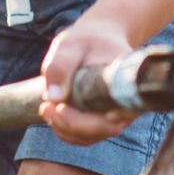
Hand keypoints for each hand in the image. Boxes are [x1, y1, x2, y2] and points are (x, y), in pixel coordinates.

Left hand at [39, 11, 138, 145]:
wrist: (98, 38)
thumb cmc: (87, 40)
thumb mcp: (70, 44)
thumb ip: (61, 64)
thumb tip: (54, 97)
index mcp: (127, 83)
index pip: (119, 113)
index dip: (95, 122)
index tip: (63, 108)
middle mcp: (127, 104)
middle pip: (103, 129)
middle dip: (70, 124)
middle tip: (47, 106)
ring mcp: (116, 116)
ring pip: (91, 136)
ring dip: (63, 128)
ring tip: (46, 107)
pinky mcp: (102, 121)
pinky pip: (85, 136)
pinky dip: (64, 129)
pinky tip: (51, 112)